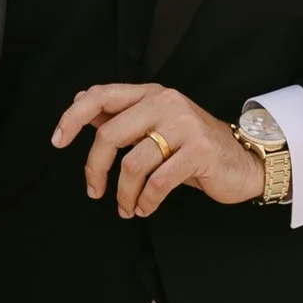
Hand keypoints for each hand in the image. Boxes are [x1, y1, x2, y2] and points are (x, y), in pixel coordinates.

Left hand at [51, 81, 264, 214]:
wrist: (244, 162)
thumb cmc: (194, 149)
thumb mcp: (156, 128)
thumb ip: (122, 118)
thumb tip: (80, 106)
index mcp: (151, 94)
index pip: (101, 96)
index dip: (73, 117)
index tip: (57, 141)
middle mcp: (166, 103)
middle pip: (110, 134)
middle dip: (95, 169)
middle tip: (94, 190)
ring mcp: (184, 125)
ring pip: (133, 163)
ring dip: (124, 193)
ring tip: (126, 207)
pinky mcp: (199, 150)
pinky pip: (158, 181)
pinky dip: (146, 200)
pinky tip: (145, 207)